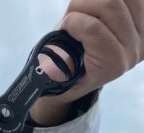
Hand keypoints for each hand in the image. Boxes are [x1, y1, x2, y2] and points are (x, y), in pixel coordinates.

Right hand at [29, 0, 143, 125]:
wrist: (85, 73)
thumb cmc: (65, 71)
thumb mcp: (54, 74)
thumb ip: (53, 68)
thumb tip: (49, 64)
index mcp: (112, 66)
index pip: (93, 28)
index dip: (71, 22)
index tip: (64, 29)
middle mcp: (133, 50)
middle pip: (109, 3)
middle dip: (82, 4)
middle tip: (73, 15)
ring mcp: (143, 32)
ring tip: (84, 11)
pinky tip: (99, 7)